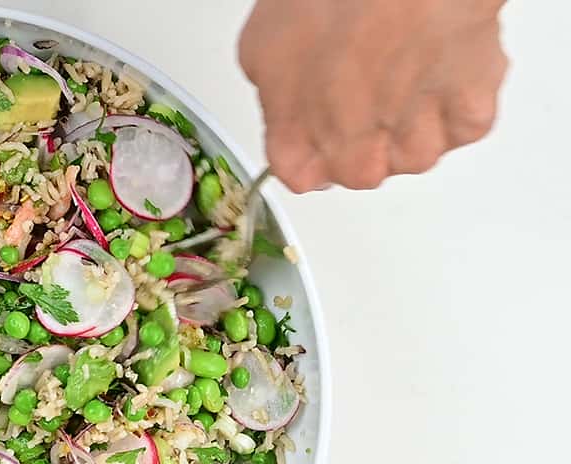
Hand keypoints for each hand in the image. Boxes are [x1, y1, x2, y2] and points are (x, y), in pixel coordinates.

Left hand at [238, 0, 507, 190]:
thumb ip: (274, 88)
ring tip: (407, 68)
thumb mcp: (265, 43)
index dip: (313, 148)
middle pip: (360, 172)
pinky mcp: (469, 116)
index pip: (302, 175)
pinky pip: (464, 127)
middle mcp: (354, 156)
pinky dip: (458, 101)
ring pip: (414, 156)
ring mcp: (414, 141)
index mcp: (298, 145)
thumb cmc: (334, 2)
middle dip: (363, 136)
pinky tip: (442, 66)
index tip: (320, 125)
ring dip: (412, 122)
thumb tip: (285, 94)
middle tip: (369, 83)